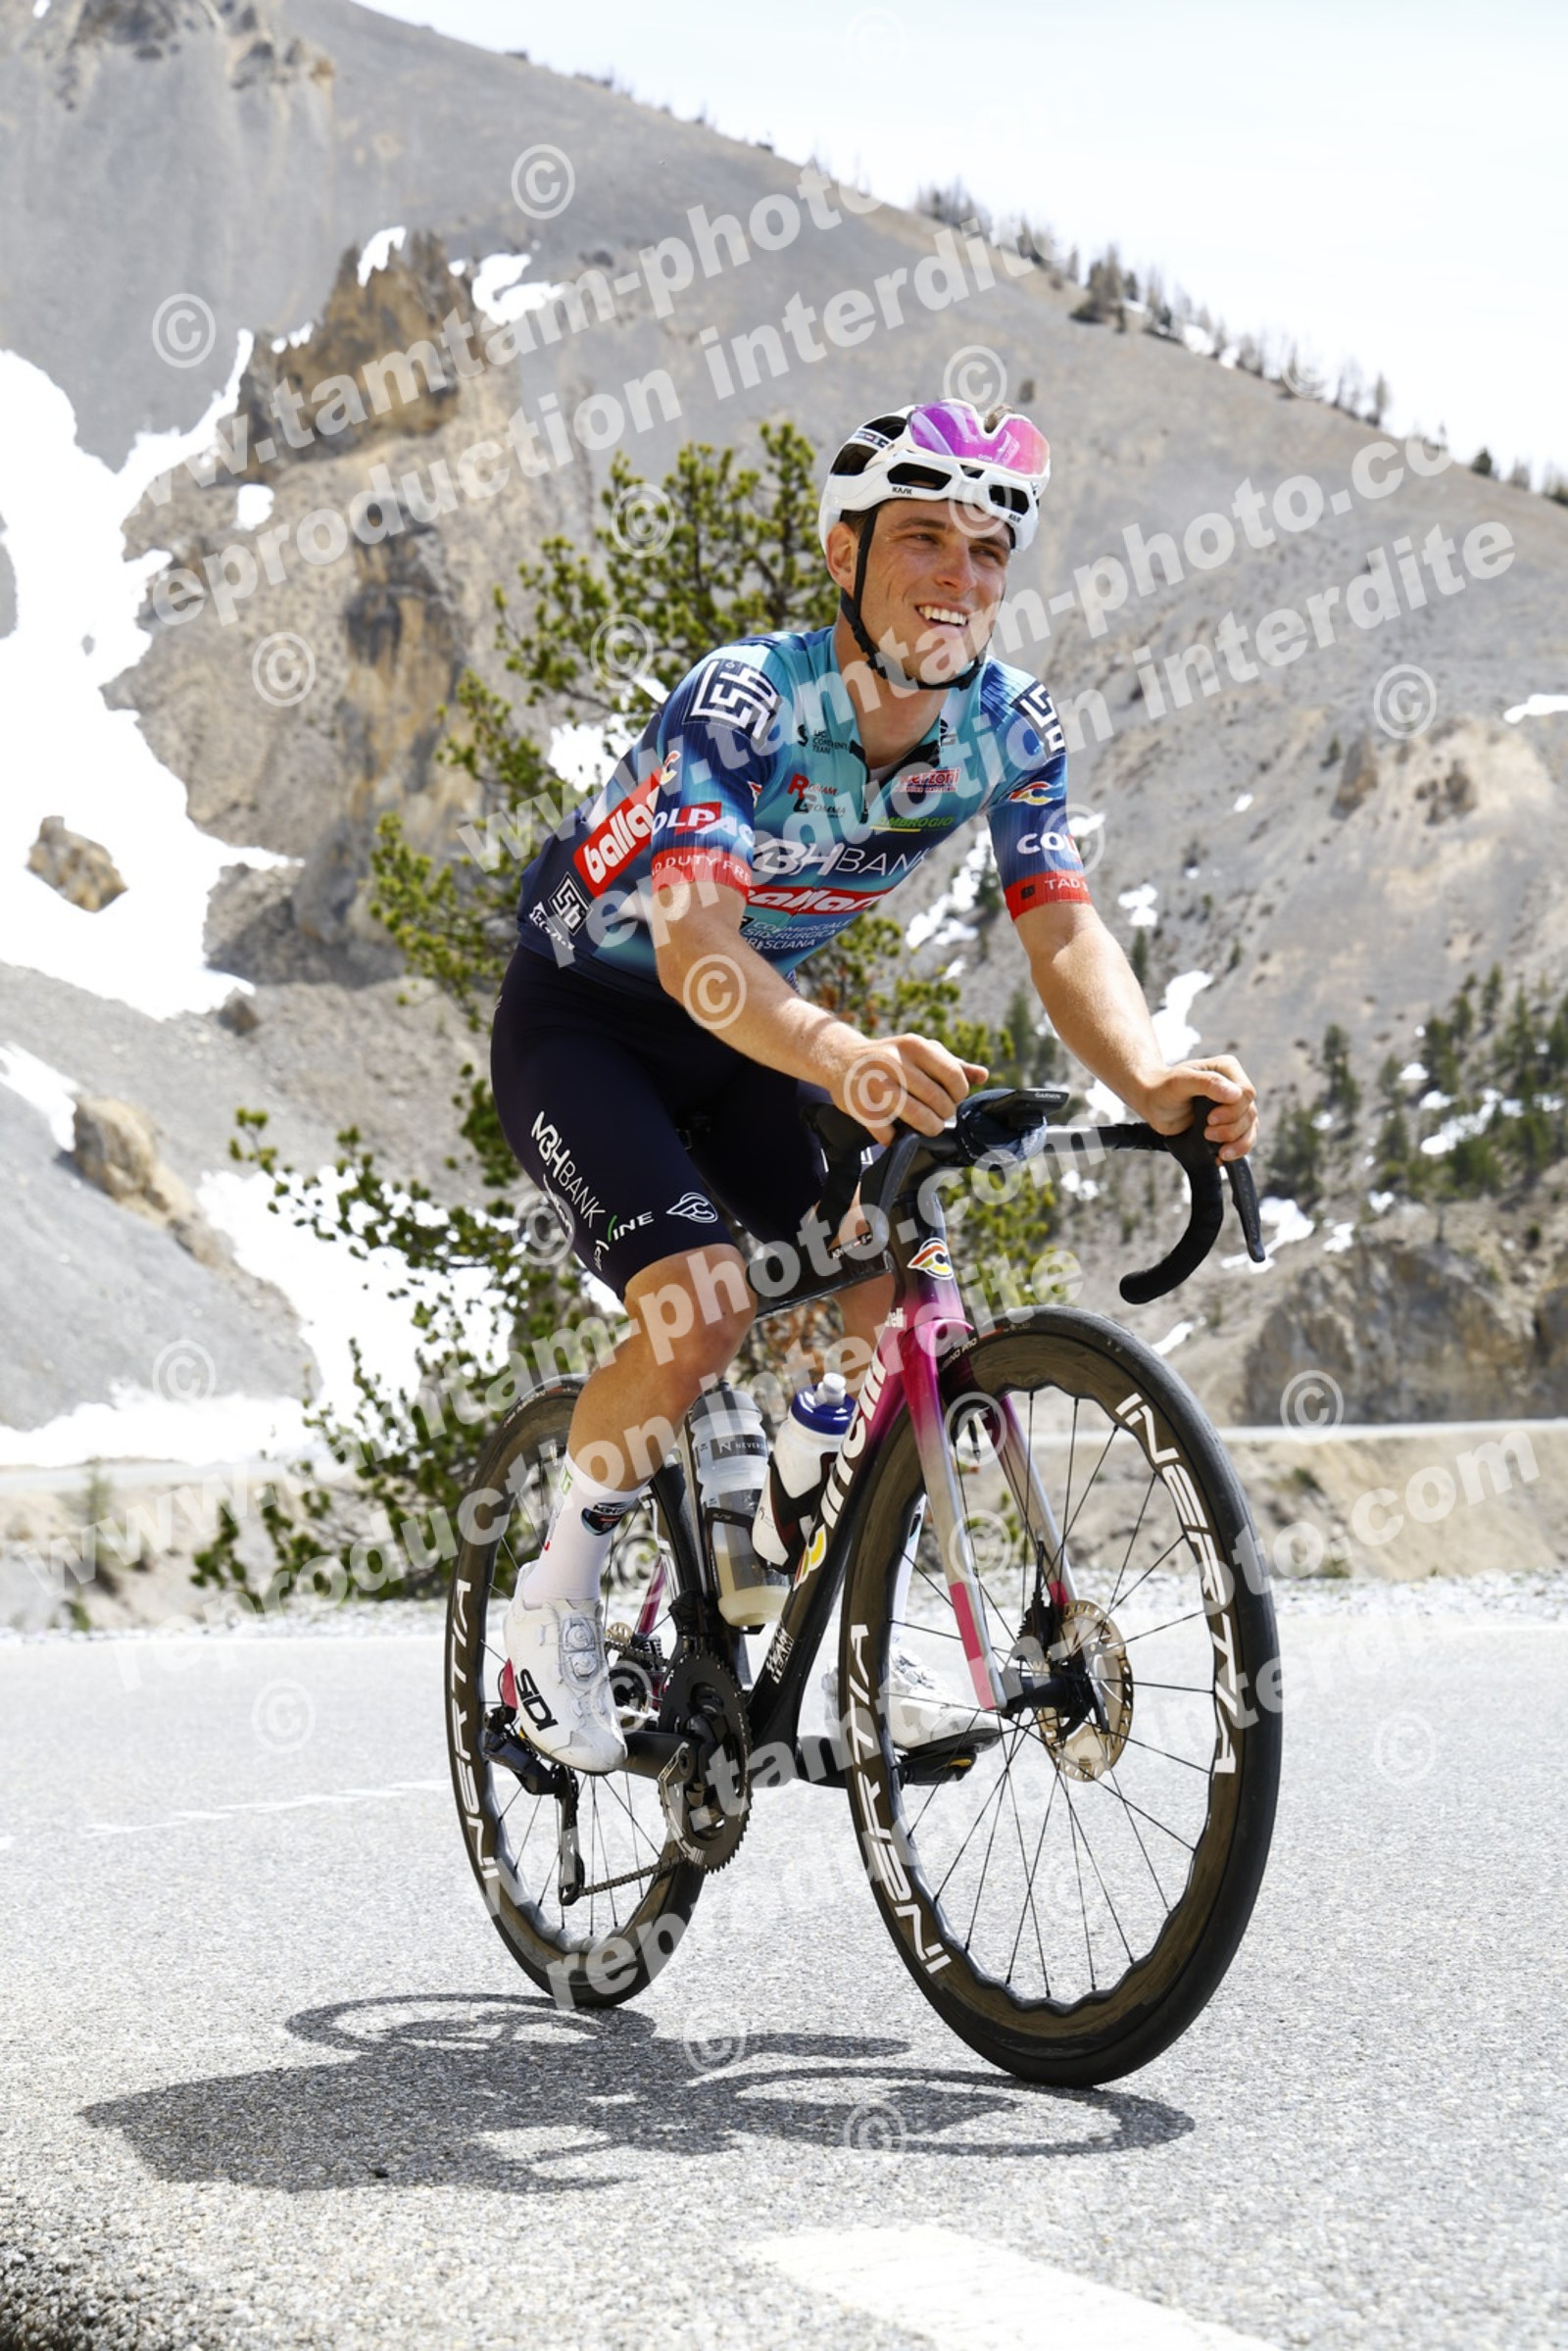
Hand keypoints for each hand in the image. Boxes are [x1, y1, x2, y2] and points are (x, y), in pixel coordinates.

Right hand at [830, 1032, 989, 1143]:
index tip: (953, 1098)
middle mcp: (893, 1062)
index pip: (953, 1076)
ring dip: (929, 1128)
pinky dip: (897, 1138)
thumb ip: (951, 1063)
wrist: (842, 1060)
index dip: (959, 1094)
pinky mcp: (861, 1108)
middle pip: (938, 1100)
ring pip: (919, 1119)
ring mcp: (875, 1086)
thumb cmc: (889, 1056)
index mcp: (913, 1045)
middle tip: (940, 1115)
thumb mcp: (919, 1051)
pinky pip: (891, 1134)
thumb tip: (982, 1075)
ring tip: (928, 1126)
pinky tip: (896, 1130)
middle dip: (945, 1114)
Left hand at [1136, 1055, 1258, 1162]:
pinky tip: (1221, 1156)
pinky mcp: (1229, 1123)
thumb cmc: (1163, 1088)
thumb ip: (1207, 1083)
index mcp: (1227, 1069)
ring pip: (1249, 1127)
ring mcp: (1234, 1106)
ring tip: (1220, 1151)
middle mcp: (1234, 1086)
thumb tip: (1235, 1094)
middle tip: (1208, 1133)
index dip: (1233, 1111)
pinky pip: (1244, 1138)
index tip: (1211, 1119)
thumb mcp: (1181, 1082)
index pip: (1246, 1093)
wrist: (1153, 1103)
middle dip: (1231, 1129)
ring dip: (1237, 1143)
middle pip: (1249, 1113)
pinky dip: (1236, 1150)